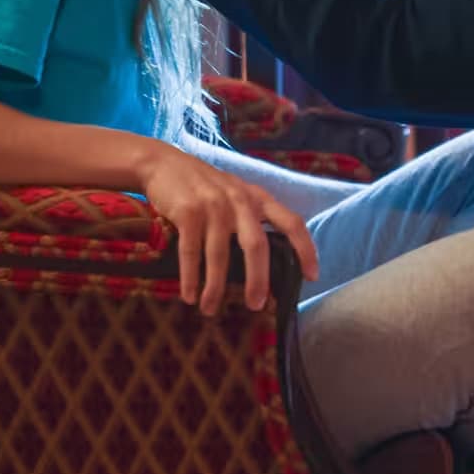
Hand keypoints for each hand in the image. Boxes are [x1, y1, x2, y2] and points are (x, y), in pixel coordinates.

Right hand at [135, 141, 320, 315]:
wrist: (161, 163)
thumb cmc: (202, 187)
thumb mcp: (234, 193)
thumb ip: (250, 219)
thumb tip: (265, 266)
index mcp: (256, 197)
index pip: (291, 222)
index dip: (305, 249)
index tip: (312, 276)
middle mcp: (238, 200)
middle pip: (257, 246)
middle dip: (258, 279)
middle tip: (256, 305)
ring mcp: (212, 205)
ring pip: (220, 255)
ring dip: (215, 287)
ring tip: (210, 309)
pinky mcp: (187, 211)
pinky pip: (191, 252)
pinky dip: (190, 278)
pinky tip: (190, 295)